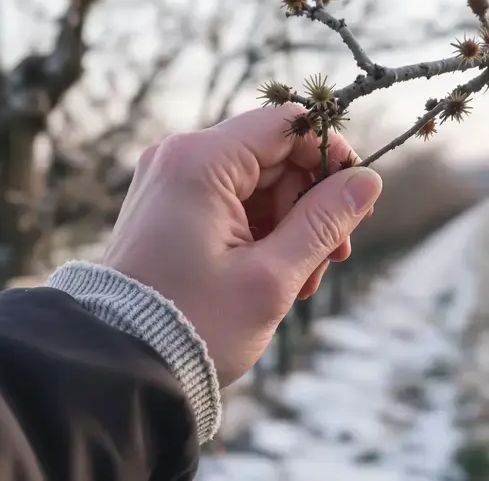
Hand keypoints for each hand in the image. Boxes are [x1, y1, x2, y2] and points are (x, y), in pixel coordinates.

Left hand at [101, 104, 382, 385]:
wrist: (120, 365)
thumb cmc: (194, 323)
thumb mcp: (272, 276)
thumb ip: (325, 221)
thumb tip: (368, 180)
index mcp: (200, 161)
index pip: (286, 124)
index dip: (330, 153)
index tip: (358, 196)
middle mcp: (180, 157)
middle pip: (275, 155)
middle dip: (312, 203)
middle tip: (334, 256)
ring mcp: (171, 181)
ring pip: (259, 182)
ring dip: (291, 225)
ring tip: (303, 281)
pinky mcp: (169, 206)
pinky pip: (233, 202)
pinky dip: (262, 232)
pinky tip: (277, 277)